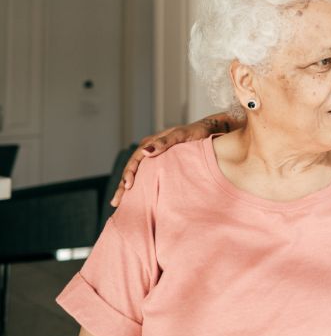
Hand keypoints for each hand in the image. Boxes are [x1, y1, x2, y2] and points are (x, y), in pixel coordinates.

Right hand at [110, 117, 224, 206]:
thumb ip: (165, 141)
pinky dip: (141, 188)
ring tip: (118, 204)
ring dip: (128, 188)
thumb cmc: (197, 132)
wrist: (209, 131)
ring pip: (138, 175)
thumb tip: (146, 151)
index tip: (128, 186)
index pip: (135, 159)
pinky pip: (148, 177)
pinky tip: (136, 200)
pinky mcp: (162, 166)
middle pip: (132, 169)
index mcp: (151, 142)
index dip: (129, 173)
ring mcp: (155, 159)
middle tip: (116, 201)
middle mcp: (150, 150)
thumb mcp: (182, 135)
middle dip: (123, 185)